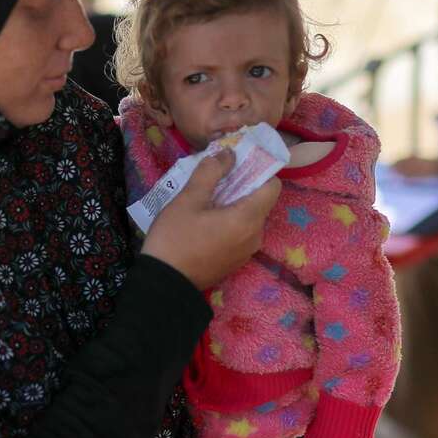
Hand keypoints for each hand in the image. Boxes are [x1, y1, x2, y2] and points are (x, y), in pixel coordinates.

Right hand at [142, 150, 281, 290]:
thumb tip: (228, 153)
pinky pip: (242, 233)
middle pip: (261, 202)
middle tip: (217, 179)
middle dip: (243, 187)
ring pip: (250, 218)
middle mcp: (255, 235)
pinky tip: (206, 221)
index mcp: (248, 218)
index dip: (259, 172)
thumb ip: (211, 172)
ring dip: (235, 205)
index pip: (273, 186)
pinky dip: (231, 222)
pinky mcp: (236, 261)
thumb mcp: (188, 199)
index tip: (237, 166)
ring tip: (208, 200)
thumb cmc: (175, 238)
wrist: (164, 284)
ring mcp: (247, 251)